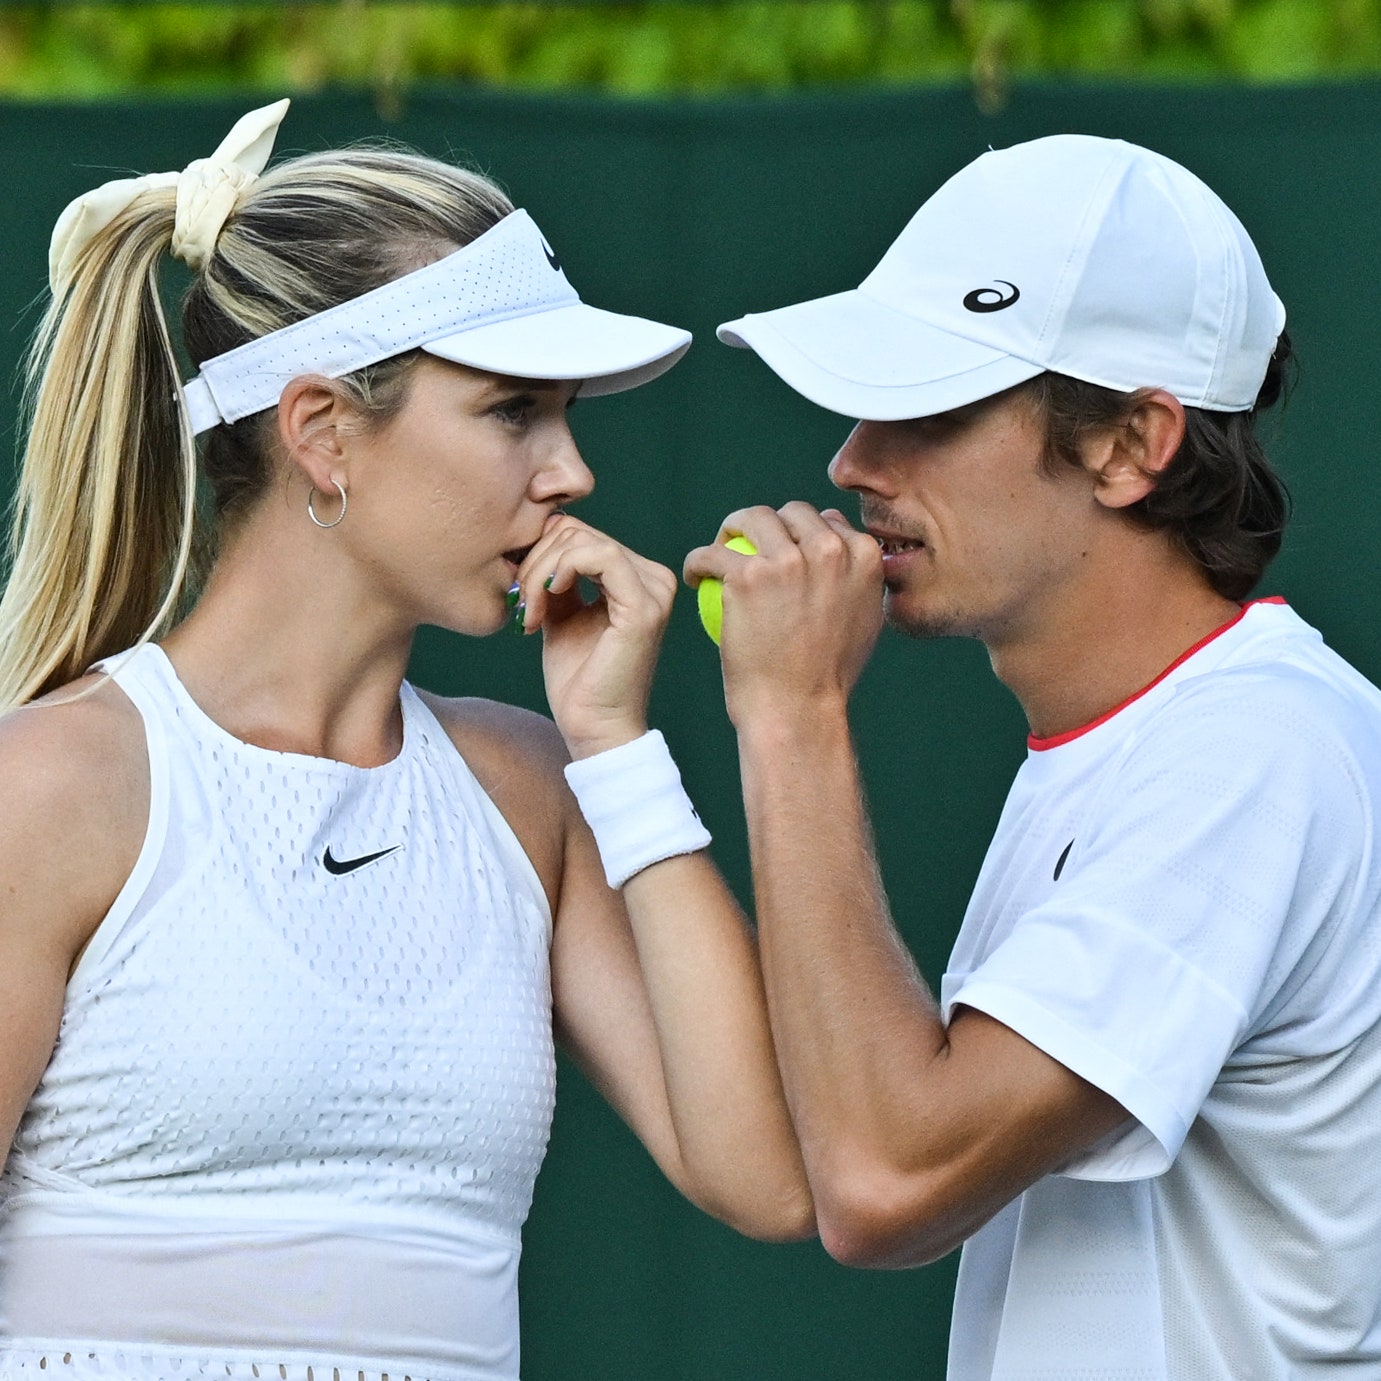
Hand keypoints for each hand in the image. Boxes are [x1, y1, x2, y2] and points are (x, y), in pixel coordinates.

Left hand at [516, 514, 676, 759]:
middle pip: (578, 531)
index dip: (539, 553)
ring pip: (582, 540)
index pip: (580, 533)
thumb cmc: (578, 680)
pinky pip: (599, 556)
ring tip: (529, 611)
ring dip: (541, 571)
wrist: (593, 728)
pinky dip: (560, 570)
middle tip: (520, 603)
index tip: (519, 593)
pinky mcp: (644, 606)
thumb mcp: (561, 614)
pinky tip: (546, 598)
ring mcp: (653, 591)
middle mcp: (654, 578)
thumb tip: (537, 537)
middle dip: (536, 562)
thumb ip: (556, 577)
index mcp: (638, 578)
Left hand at [683, 503, 883, 725]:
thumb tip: (840, 553)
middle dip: (770, 523)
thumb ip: (855, 582)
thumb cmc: (827, 677)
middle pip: (792, 513)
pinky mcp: (747, 575)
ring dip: (732, 529)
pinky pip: (712, 554)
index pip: (828, 522)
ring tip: (718, 551)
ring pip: (751, 519)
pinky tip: (695, 576)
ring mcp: (787, 559)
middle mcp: (829, 549)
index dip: (803, 533)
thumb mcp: (862, 623)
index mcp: (864, 555)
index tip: (783, 552)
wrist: (798, 708)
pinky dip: (698, 562)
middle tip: (747, 547)